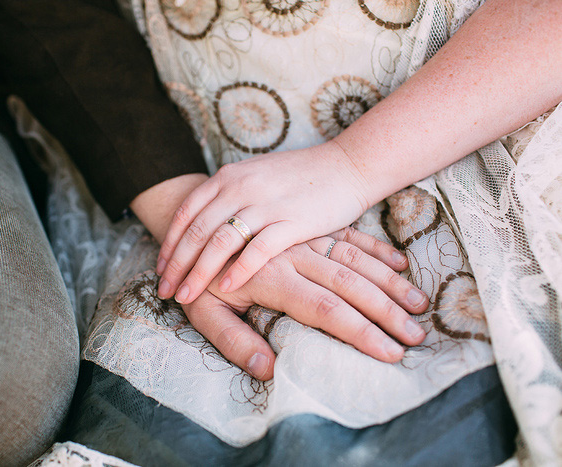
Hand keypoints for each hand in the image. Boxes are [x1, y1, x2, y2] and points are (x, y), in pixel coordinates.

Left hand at [157, 141, 371, 304]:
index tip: (160, 268)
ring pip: (219, 243)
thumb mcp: (255, 176)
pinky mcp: (292, 221)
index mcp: (229, 177)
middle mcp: (241, 188)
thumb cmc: (300, 176)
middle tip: (164, 290)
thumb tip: (204, 223)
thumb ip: (229, 195)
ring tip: (186, 296)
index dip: (169, 243)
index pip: (186, 213)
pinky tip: (226, 289)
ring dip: (198, 273)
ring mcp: (266, 204)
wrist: (347, 165)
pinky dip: (238, 271)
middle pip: (196, 232)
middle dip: (176, 265)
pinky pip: (257, 250)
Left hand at [179, 228, 428, 379]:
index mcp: (272, 276)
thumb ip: (232, 340)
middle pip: (350, 284)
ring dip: (389, 283)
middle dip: (386, 311)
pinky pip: (348, 237)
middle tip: (417, 336)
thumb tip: (269, 370)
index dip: (360, 333)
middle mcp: (294, 254)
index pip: (324, 309)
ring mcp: (303, 238)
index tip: (390, 355)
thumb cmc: (199, 274)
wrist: (195, 218)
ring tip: (419, 306)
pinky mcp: (308, 229)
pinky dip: (376, 250)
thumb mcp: (202, 312)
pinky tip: (401, 266)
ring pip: (354, 259)